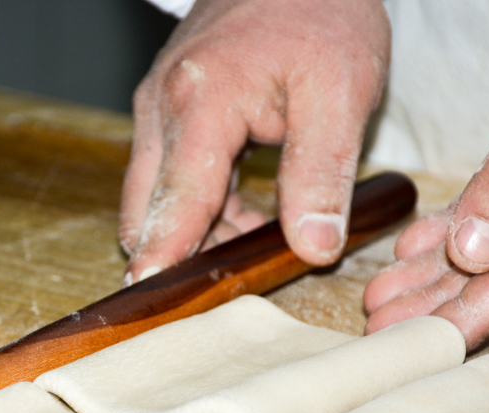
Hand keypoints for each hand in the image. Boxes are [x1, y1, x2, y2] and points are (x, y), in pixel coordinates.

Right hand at [119, 0, 390, 283]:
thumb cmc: (320, 11)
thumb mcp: (341, 90)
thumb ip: (321, 172)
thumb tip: (313, 248)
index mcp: (201, 102)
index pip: (176, 203)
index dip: (165, 260)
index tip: (149, 307)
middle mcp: (163, 108)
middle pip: (147, 209)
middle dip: (179, 255)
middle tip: (221, 291)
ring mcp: (159, 109)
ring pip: (156, 199)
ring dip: (197, 233)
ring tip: (257, 246)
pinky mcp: (168, 111)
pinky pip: (170, 178)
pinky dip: (201, 208)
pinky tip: (248, 215)